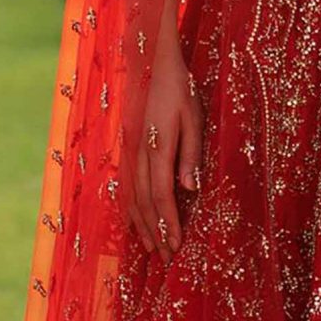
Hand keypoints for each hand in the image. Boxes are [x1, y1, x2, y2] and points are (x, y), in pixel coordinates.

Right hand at [129, 38, 203, 262]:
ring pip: (132, 197)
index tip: (176, 246)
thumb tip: (189, 189)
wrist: (150, 62)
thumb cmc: (179, 89)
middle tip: (167, 259)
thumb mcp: (194, 117)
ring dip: (142, 225)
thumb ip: (190, 154)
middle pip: (146, 202)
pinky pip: (126, 185)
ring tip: (151, 248)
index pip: (162, 195)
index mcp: (157, 146)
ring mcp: (129, 151)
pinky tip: (135, 222)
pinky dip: (130, 208)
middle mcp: (138, 153)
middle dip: (157, 232)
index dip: (169, 223)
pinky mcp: (127, 148)